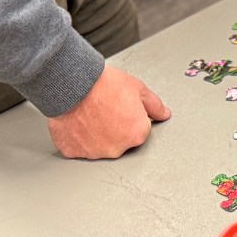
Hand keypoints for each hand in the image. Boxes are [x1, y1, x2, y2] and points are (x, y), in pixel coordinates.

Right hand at [48, 64, 170, 158]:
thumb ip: (154, 106)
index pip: (139, 130)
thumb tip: (164, 114)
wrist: (72, 84)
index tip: (121, 108)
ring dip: (96, 135)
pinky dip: (78, 138)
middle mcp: (117, 148)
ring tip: (90, 114)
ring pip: (99, 146)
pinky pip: (78, 147)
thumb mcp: (138, 88)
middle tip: (105, 110)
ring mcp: (94, 152)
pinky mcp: (73, 152)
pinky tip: (78, 122)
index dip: (130, 116)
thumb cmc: (102, 85)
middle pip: (120, 141)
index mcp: (136, 134)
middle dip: (115, 128)